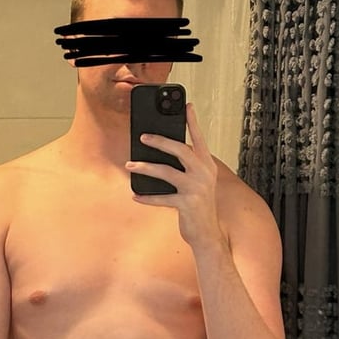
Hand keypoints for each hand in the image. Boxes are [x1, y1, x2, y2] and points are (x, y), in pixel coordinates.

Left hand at [125, 103, 221, 247]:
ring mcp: (196, 189)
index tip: (186, 105)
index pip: (199, 139)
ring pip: (167, 172)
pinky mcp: (187, 204)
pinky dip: (147, 197)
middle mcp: (204, 174)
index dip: (192, 122)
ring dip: (146, 167)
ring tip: (130, 165)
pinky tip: (135, 195)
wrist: (207, 233)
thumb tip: (160, 152)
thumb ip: (185, 167)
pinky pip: (162, 198)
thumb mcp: (196, 183)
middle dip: (160, 141)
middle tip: (142, 136)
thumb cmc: (198, 205)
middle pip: (181, 150)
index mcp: (207, 165)